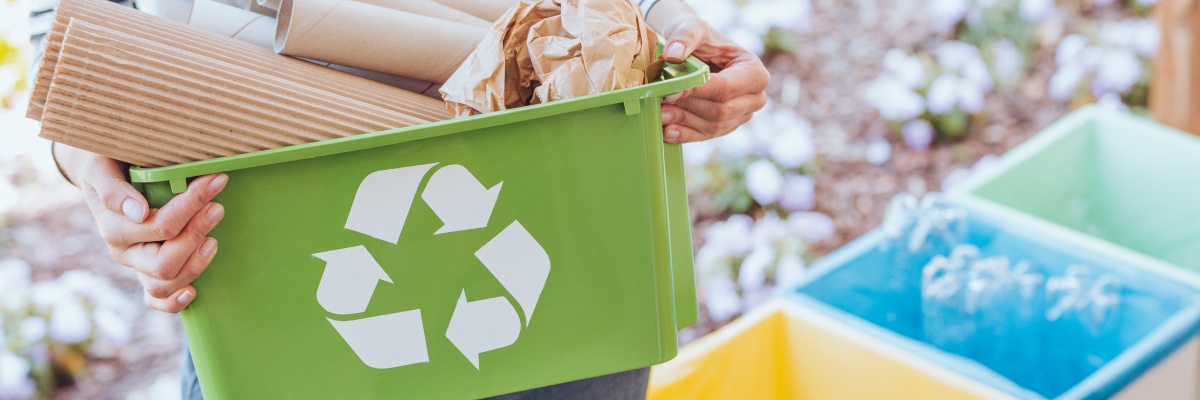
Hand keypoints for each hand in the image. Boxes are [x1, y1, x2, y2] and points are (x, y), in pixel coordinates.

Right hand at [61, 148, 226, 312]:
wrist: (103, 173)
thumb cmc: (109, 165)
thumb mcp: (103, 167)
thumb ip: (113, 189)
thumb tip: (137, 212)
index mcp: (114, 228)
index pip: (160, 226)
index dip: (192, 205)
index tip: (216, 181)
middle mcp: (124, 252)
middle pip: (165, 262)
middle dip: (196, 235)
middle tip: (217, 208)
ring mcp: (136, 267)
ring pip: (164, 284)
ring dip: (195, 264)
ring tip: (213, 240)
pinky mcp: (147, 274)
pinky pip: (156, 301)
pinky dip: (173, 302)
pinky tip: (193, 293)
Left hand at [657, 15, 769, 143]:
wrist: (697, 51)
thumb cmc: (699, 37)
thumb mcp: (693, 28)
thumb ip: (684, 37)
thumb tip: (672, 55)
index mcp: (754, 72)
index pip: (726, 88)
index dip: (697, 92)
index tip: (670, 91)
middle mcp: (755, 97)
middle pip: (721, 111)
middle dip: (688, 108)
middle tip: (660, 102)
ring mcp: (742, 115)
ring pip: (713, 126)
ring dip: (684, 122)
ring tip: (659, 114)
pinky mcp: (726, 126)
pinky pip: (706, 135)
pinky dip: (686, 134)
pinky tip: (668, 131)